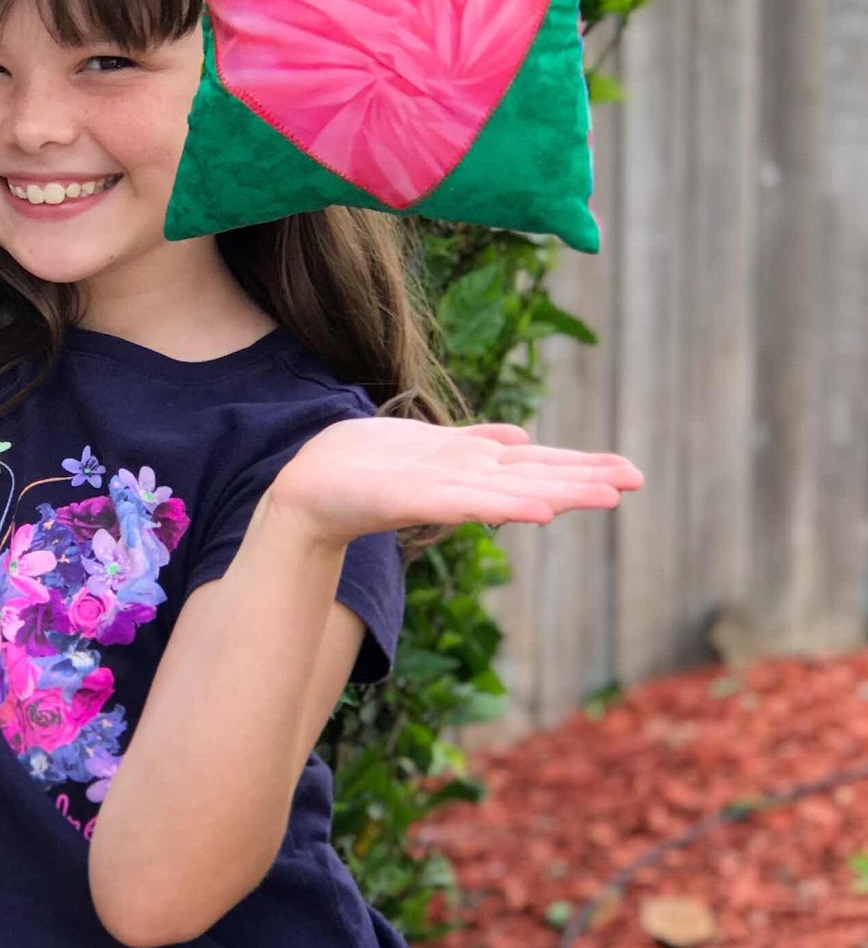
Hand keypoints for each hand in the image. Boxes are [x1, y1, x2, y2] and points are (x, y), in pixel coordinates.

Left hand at [268, 417, 644, 545]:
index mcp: (472, 467)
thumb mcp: (429, 444)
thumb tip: (522, 439)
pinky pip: (466, 502)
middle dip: (584, 479)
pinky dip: (504, 504)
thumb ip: (475, 444)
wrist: (312, 484)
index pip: (537, 464)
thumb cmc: (369, 466)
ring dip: (558, 493)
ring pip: (511, 491)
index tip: (630, 473)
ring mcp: (442, 492)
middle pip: (535, 478)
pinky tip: (539, 509)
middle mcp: (465, 481)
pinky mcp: (412, 499)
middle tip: (635, 483)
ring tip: (604, 496)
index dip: (582, 467)